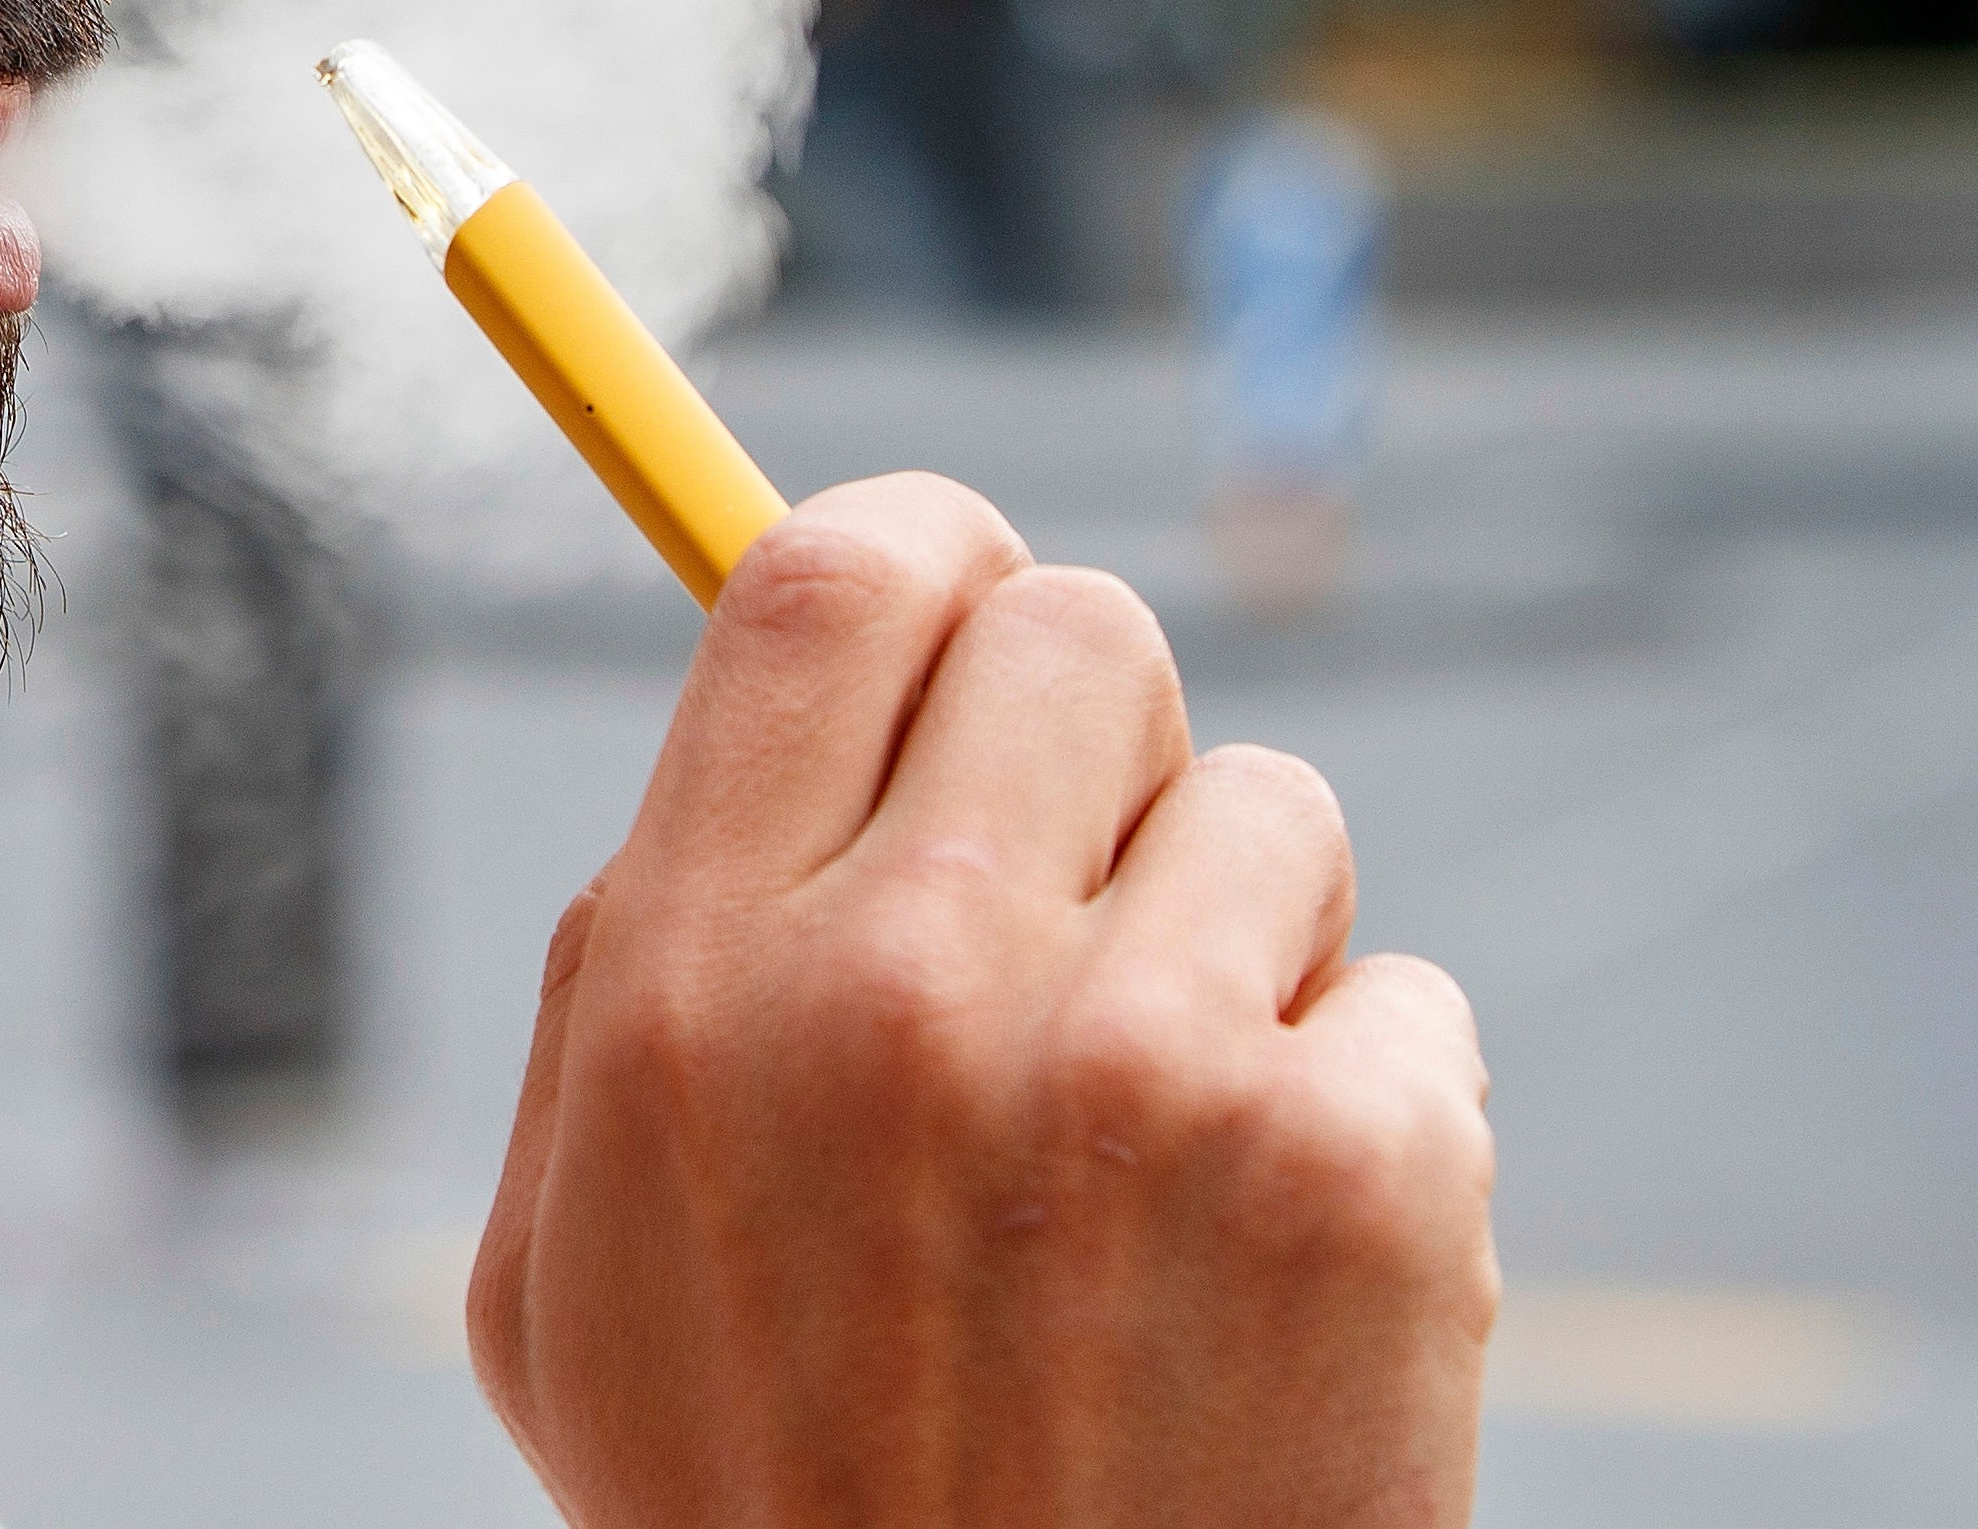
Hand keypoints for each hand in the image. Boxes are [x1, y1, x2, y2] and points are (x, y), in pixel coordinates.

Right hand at [469, 475, 1492, 1526]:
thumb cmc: (770, 1516)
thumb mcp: (567, 1265)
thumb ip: (626, 971)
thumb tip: (759, 700)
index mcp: (689, 982)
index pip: (830, 574)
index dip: (916, 546)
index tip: (958, 601)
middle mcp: (910, 986)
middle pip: (1073, 629)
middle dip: (1087, 738)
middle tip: (1077, 886)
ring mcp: (1151, 1072)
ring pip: (1268, 810)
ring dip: (1237, 944)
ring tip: (1161, 1158)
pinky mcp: (1363, 1178)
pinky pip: (1409, 1006)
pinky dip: (1364, 1121)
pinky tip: (1271, 1282)